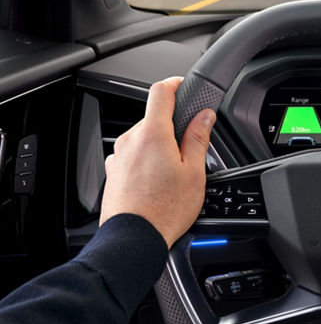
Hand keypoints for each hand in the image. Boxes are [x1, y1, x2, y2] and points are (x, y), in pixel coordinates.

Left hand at [100, 77, 215, 247]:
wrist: (132, 240)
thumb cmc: (164, 210)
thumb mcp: (194, 172)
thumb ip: (198, 138)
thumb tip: (204, 116)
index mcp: (153, 134)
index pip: (160, 91)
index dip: (174, 83)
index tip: (183, 86)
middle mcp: (131, 140)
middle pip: (154, 118)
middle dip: (172, 127)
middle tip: (190, 148)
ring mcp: (119, 156)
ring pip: (144, 138)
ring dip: (159, 146)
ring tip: (174, 173)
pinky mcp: (113, 171)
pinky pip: (133, 155)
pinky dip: (147, 160)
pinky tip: (158, 182)